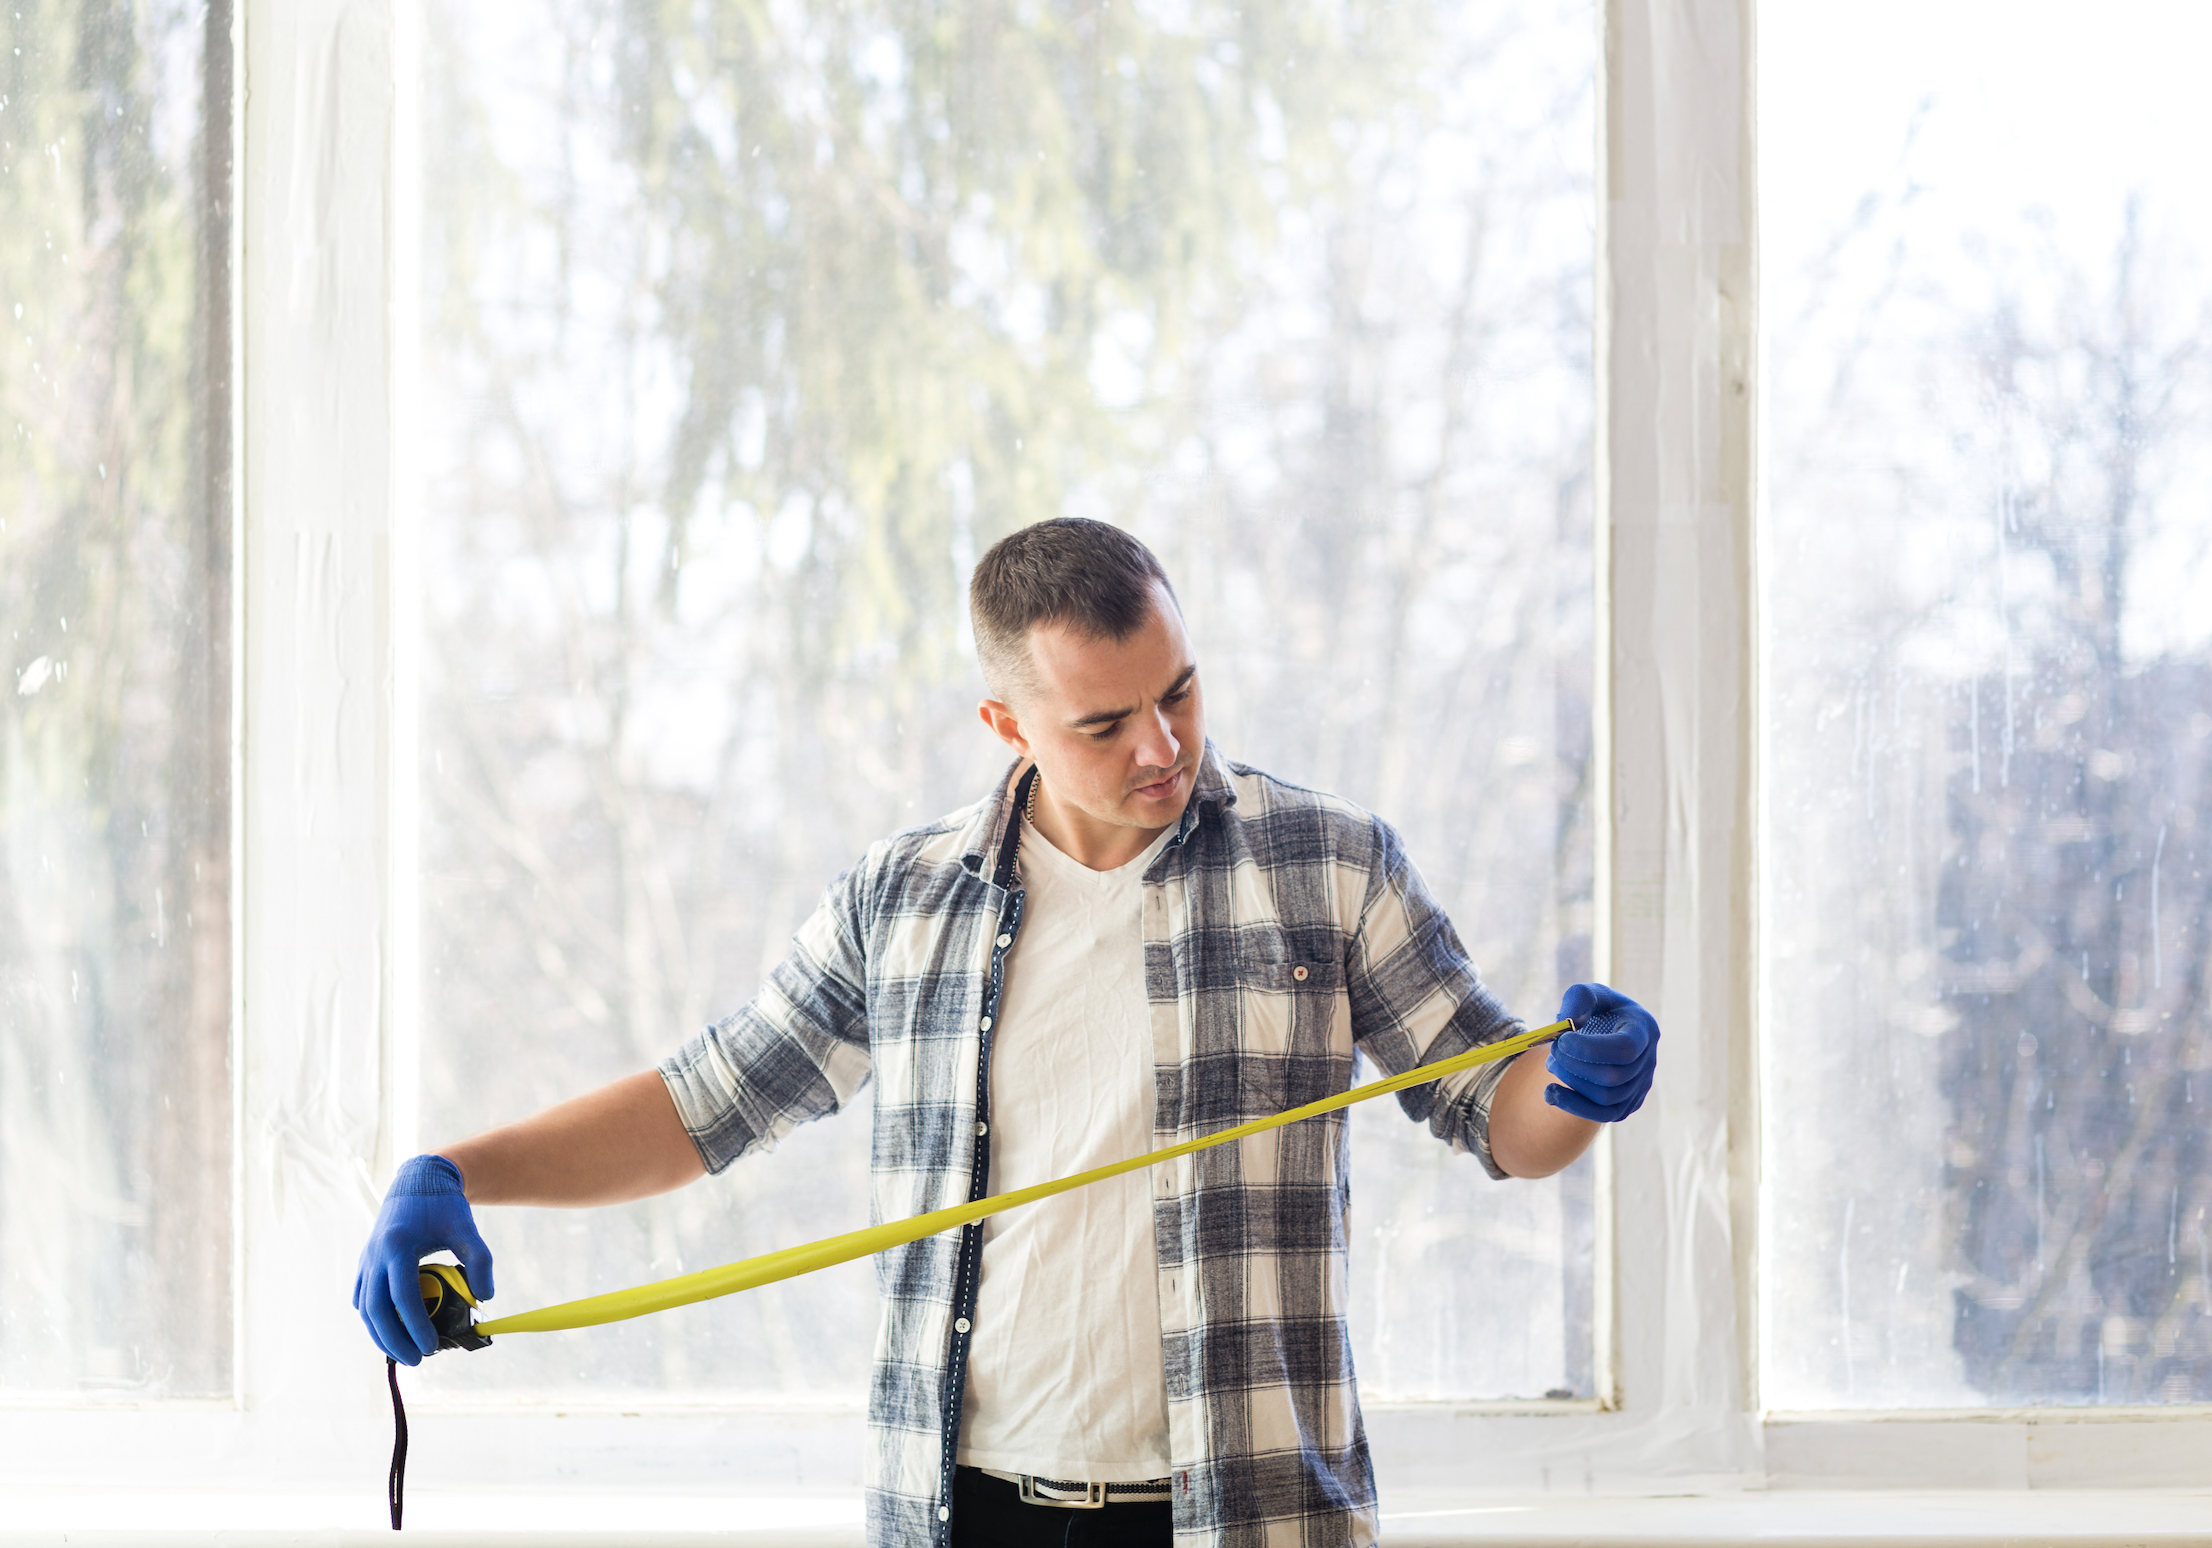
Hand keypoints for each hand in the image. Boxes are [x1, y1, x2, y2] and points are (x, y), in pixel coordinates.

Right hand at [353, 1154, 494, 1364]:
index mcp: (398, 1246)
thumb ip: (480, 1260)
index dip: (416, 1325)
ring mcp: (367, 1259)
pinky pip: (362, 1298)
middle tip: (418, 1360)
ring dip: (381, 1335)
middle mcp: (376, 1255)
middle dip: (395, 1340)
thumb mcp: (466, 1228)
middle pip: (377, 1310)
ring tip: (403, 1354)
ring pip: (365, 1308)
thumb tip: (486, 1297)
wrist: (418, 1180)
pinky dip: (373, 1318)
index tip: (431, 1346)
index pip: (404, 1296)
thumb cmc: (443, 1205)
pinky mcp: (365, 1262)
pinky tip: (388, 1332)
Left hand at [1544, 983, 1659, 1122]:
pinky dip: (1574, 1106)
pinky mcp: (1627, 1104)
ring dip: (1571, 1082)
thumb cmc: (1596, 1009)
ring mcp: (1640, 1086)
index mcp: (1643, 1029)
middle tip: (1552, 1049)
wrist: (1605, 1031)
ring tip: (1551, 1063)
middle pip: (1613, 1076)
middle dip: (1574, 1065)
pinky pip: (1604, 1116)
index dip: (1590, 1049)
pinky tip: (1550, 1093)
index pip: (1624, 1048)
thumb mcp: (1588, 993)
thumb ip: (1579, 999)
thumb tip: (1569, 1024)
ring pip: (1606, 1098)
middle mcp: (1648, 1060)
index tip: (1562, 1040)